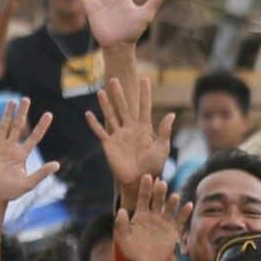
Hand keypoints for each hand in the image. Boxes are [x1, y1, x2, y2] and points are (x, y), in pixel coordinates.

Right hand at [0, 98, 57, 201]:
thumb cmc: (10, 192)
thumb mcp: (28, 184)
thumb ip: (41, 173)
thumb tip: (57, 165)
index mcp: (22, 154)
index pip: (34, 137)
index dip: (41, 126)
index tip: (49, 114)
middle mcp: (11, 147)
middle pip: (18, 126)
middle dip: (22, 113)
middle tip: (26, 99)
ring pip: (4, 126)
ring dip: (7, 114)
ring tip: (12, 101)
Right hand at [89, 75, 174, 191]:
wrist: (139, 181)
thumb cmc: (153, 167)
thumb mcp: (161, 149)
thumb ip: (164, 132)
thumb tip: (171, 114)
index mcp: (144, 129)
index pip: (144, 107)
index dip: (145, 93)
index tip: (145, 79)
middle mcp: (130, 129)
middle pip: (124, 107)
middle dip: (119, 94)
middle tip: (115, 79)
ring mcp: (119, 136)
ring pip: (111, 116)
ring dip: (106, 104)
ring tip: (101, 91)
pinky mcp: (109, 145)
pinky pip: (100, 132)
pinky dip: (94, 124)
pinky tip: (88, 114)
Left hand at [114, 175, 192, 260]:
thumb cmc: (132, 252)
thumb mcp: (123, 240)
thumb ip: (121, 226)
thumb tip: (121, 211)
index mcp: (140, 214)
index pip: (143, 198)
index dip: (145, 188)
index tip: (147, 176)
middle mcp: (153, 215)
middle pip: (157, 200)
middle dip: (159, 192)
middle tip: (161, 183)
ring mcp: (164, 222)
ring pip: (169, 208)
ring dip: (172, 202)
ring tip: (174, 196)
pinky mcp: (173, 231)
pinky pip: (180, 220)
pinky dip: (184, 213)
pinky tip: (188, 205)